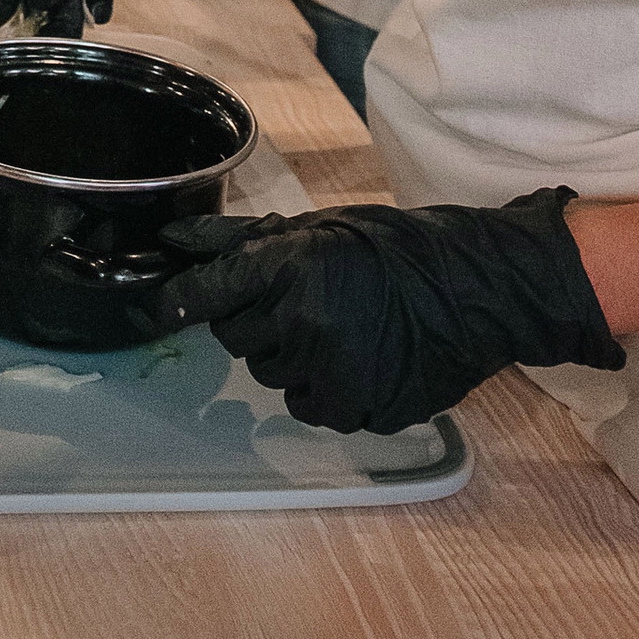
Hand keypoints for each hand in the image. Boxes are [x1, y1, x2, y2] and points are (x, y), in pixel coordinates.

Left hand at [160, 188, 623, 434]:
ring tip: (336, 329)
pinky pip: (310, 408)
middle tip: (297, 303)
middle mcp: (302, 322)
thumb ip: (245, 242)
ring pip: (272, 376)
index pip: (206, 294)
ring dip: (289, 357)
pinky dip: (322, 390)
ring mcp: (330, 372)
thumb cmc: (397, 248)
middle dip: (255, 322)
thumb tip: (177, 244)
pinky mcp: (356, 410)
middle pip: (237, 339)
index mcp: (289, 267)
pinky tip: (354, 360)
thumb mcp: (320, 228)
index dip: (178, 302)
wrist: (476, 291)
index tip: (161, 307)